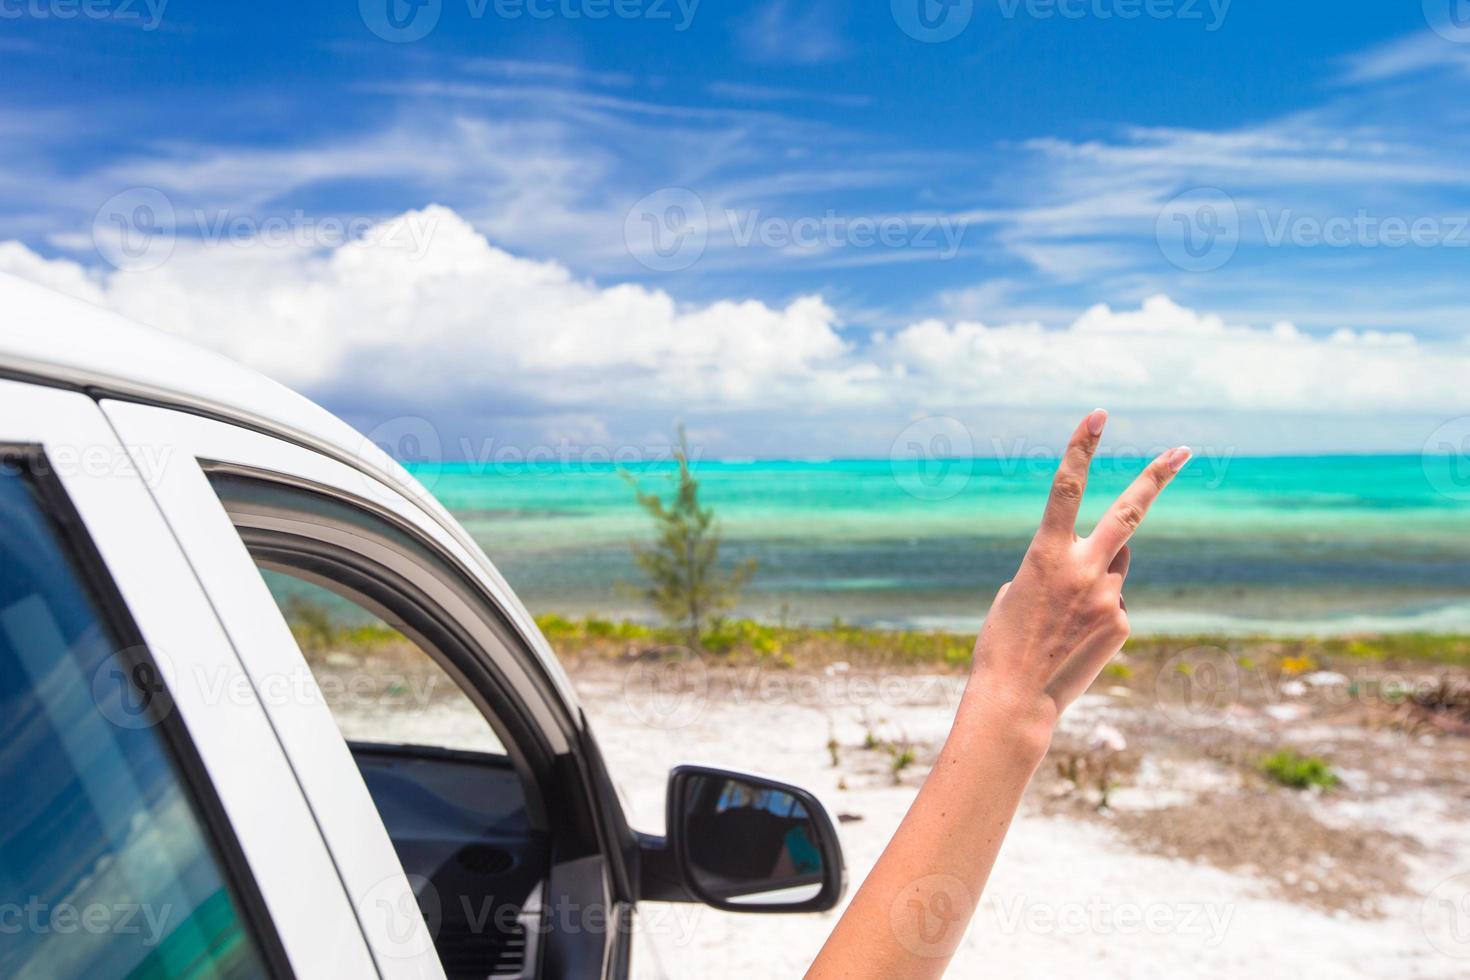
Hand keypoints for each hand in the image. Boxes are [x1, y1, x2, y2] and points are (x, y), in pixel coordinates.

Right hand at [968, 410, 1189, 736]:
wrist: (1016, 698)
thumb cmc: (1004, 641)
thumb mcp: (1019, 589)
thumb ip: (1059, 565)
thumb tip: (1100, 566)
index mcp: (1045, 554)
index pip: (1066, 488)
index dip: (1082, 447)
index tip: (1098, 415)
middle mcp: (1083, 569)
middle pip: (1130, 512)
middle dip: (1156, 477)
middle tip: (1183, 450)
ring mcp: (1108, 597)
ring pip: (1116, 566)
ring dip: (1099, 574)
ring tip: (1068, 614)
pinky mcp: (1123, 623)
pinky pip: (1116, 602)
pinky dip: (1098, 612)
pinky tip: (1076, 639)